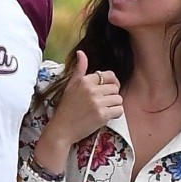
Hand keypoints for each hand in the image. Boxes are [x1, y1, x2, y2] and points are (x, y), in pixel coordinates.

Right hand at [34, 52, 123, 171]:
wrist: (61, 129)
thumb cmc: (66, 109)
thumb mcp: (70, 85)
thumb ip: (79, 69)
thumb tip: (81, 52)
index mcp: (84, 80)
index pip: (108, 75)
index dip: (111, 83)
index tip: (108, 90)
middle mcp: (91, 89)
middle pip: (115, 88)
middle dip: (112, 95)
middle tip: (103, 103)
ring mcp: (97, 102)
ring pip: (118, 99)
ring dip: (114, 105)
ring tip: (104, 109)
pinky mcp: (102, 115)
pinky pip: (119, 110)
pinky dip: (115, 114)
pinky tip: (106, 116)